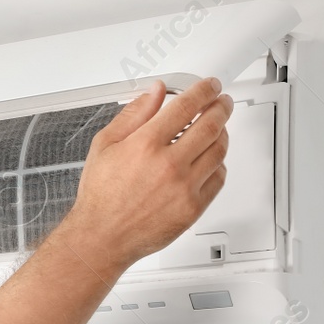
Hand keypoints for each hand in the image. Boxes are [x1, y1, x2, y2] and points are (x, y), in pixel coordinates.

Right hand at [60, 76, 233, 269]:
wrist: (102, 237)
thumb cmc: (101, 196)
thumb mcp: (105, 145)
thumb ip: (133, 114)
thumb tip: (155, 92)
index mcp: (146, 144)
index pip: (187, 106)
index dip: (204, 90)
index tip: (210, 86)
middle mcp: (169, 164)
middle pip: (211, 124)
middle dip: (220, 107)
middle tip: (221, 102)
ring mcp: (184, 187)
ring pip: (219, 150)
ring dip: (223, 133)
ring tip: (218, 129)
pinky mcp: (193, 208)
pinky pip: (218, 178)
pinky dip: (218, 164)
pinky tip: (211, 160)